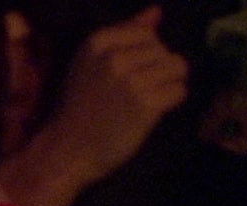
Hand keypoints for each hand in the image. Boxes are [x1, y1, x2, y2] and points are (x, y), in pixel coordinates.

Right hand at [37, 6, 187, 187]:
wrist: (67, 150)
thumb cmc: (80, 107)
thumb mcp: (92, 63)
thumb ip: (125, 34)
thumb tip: (157, 11)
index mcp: (98, 41)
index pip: (148, 34)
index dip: (144, 56)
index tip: (122, 77)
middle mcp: (114, 57)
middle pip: (165, 50)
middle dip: (156, 71)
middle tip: (131, 94)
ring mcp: (131, 80)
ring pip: (177, 67)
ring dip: (166, 86)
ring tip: (143, 101)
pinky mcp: (146, 103)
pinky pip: (179, 91)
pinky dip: (169, 103)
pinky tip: (149, 113)